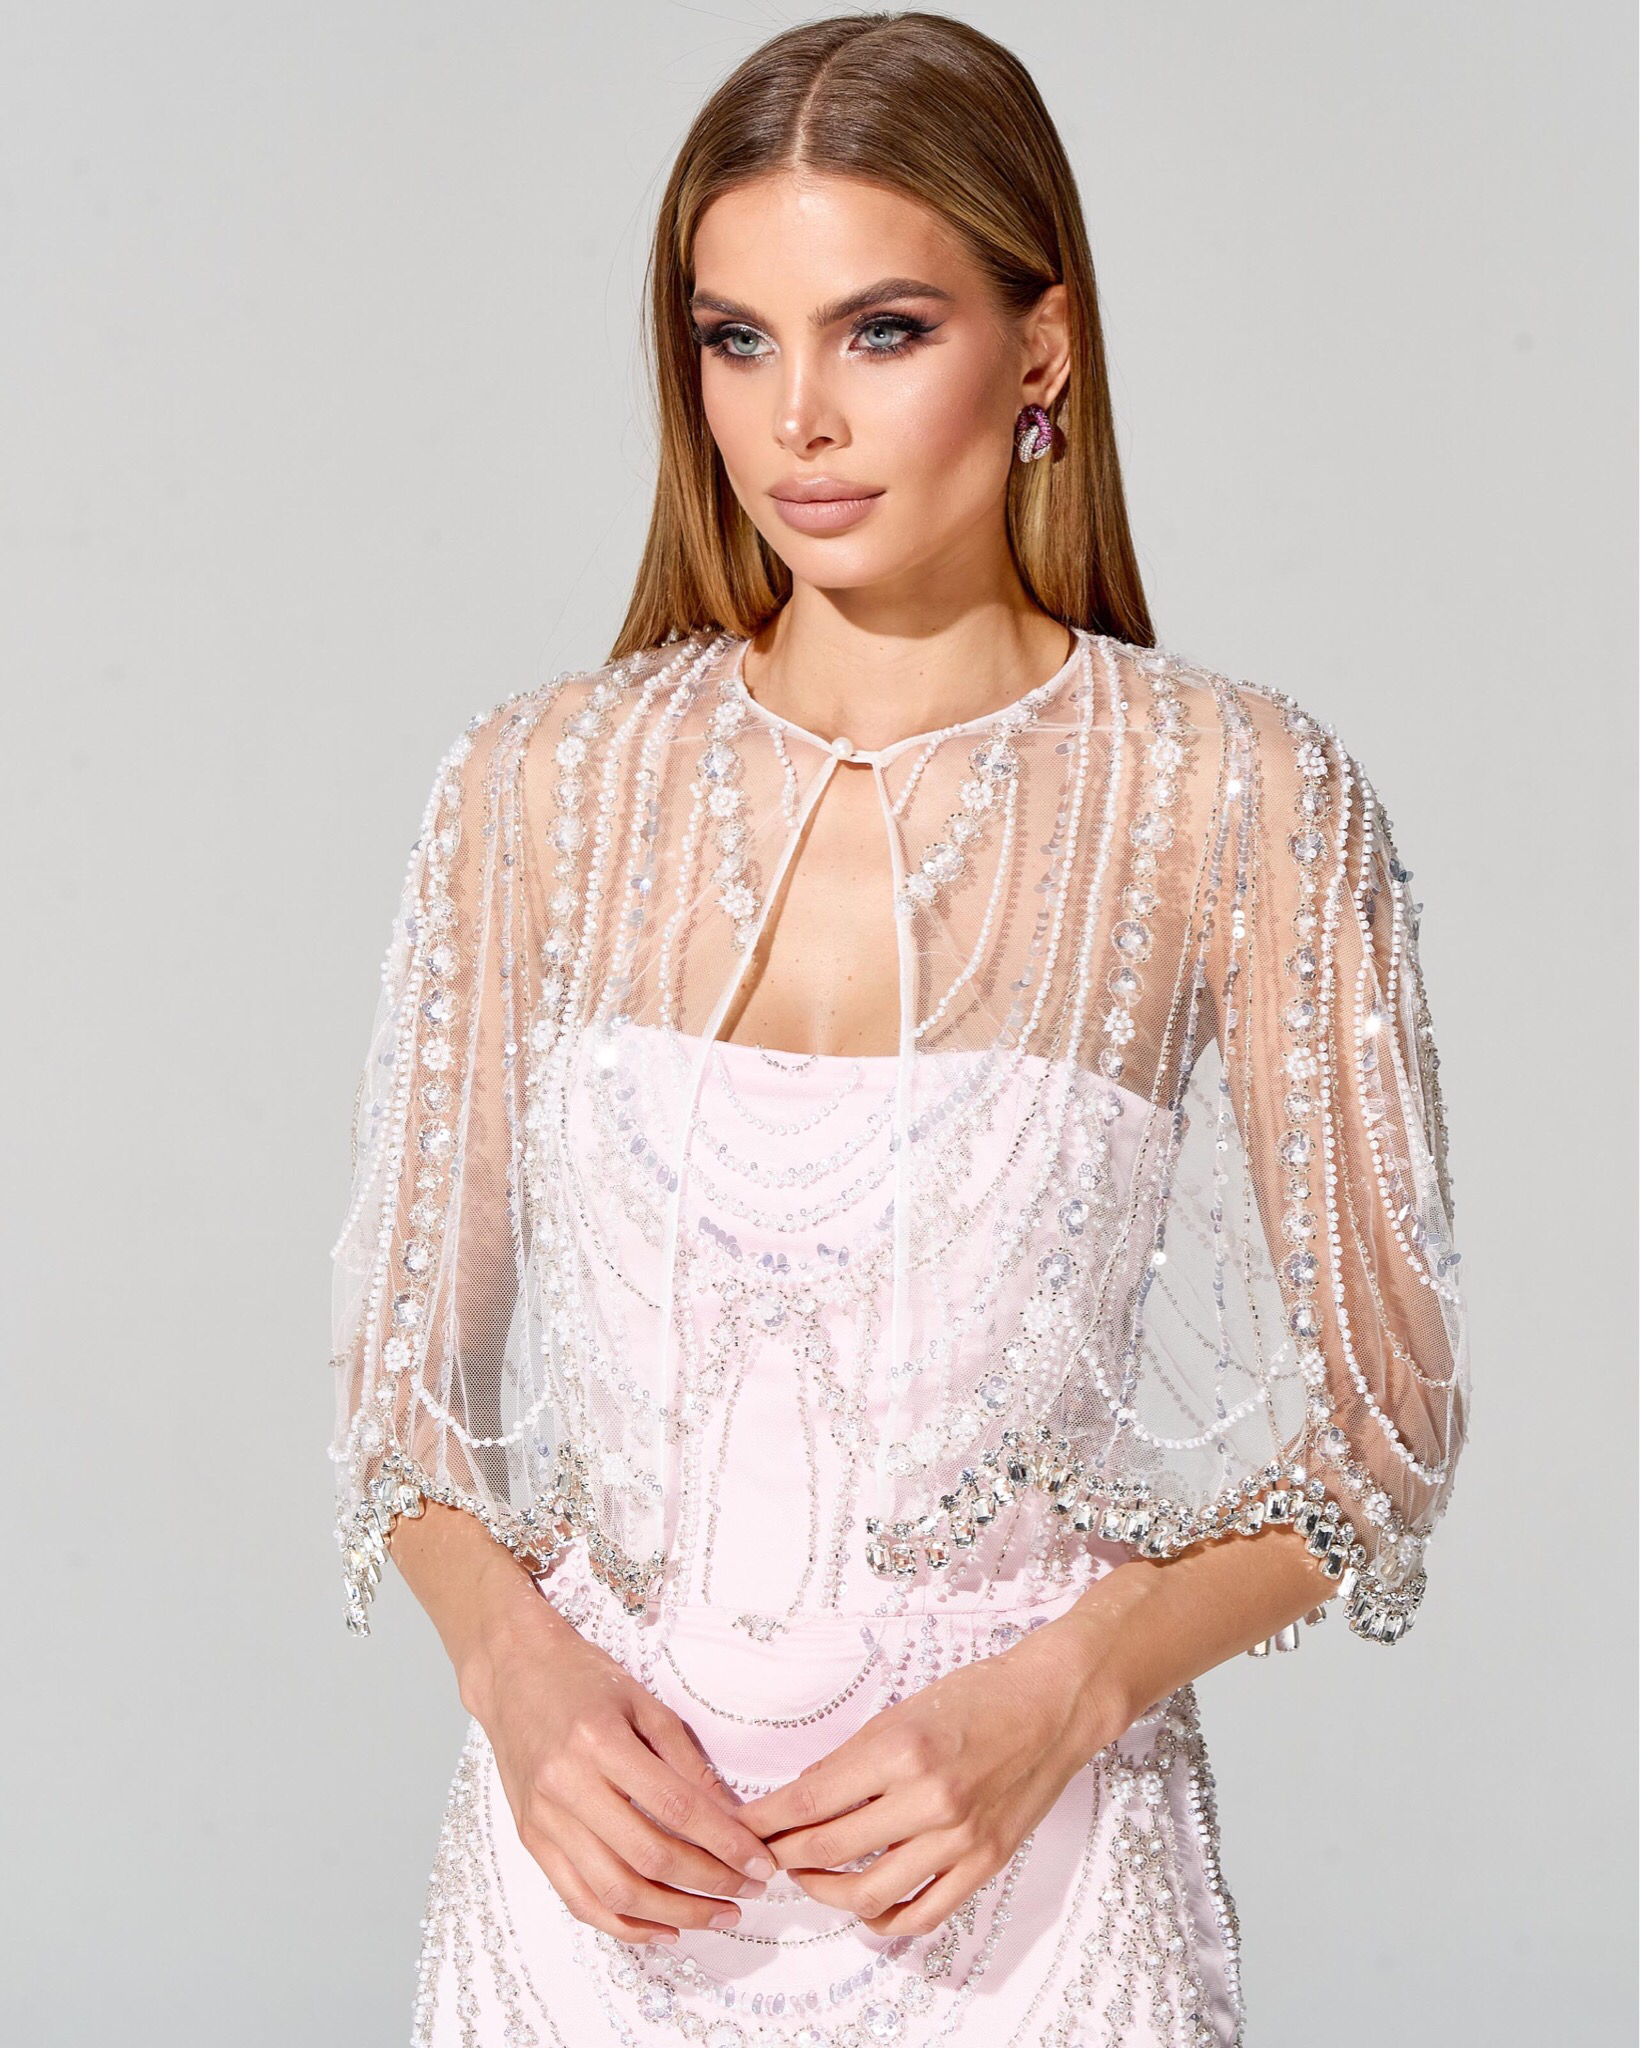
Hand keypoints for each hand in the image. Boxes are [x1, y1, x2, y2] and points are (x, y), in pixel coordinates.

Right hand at [468, 1598, 777, 1945]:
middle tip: (748, 1889)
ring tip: (716, 1914)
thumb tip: (733, 1818)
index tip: (760, 1862)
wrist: (514, 1673)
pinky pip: (579, 1899)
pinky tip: (663, 1927)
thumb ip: (686, 1762)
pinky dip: (623, 1924)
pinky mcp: (532, 1840)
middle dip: (708, 1882)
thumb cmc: (582, 1678)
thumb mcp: (643, 1703)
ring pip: (614, 1890)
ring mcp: (545, 1819)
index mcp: (600, 1741)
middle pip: (648, 1855)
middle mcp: (568, 1785)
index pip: (676, 1808)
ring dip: (673, 1913)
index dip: (725, 1843)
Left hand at [733, 1611, 1126, 1936]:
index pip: (810, 1800)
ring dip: (824, 1891)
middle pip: (829, 1849)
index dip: (766, 1819)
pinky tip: (865, 1908)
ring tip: (809, 1876)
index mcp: (901, 1751)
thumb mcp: (903, 1712)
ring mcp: (958, 1838)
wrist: (1051, 1705)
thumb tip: (802, 1797)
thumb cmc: (979, 1696)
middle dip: (785, 1854)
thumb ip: (852, 1759)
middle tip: (766, 1851)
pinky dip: (884, 1920)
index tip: (743, 1825)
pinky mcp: (983, 1863)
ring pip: (868, 1893)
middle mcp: (928, 1799)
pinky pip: (922, 1913)